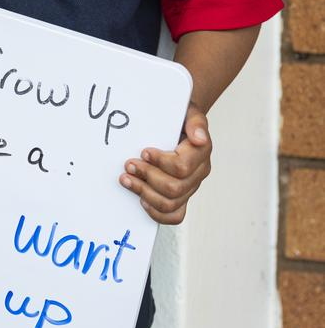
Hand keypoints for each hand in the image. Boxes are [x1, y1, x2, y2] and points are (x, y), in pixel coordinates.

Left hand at [119, 102, 211, 223]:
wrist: (180, 124)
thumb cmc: (181, 117)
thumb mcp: (189, 111)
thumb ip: (196, 122)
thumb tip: (199, 138)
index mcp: (201, 152)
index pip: (181, 167)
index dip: (160, 162)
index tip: (143, 152)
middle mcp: (198, 173)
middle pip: (174, 188)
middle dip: (147, 177)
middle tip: (129, 165)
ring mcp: (190, 187)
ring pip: (170, 203)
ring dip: (144, 193)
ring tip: (126, 179)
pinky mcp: (182, 198)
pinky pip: (174, 216)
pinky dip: (156, 212)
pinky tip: (141, 199)